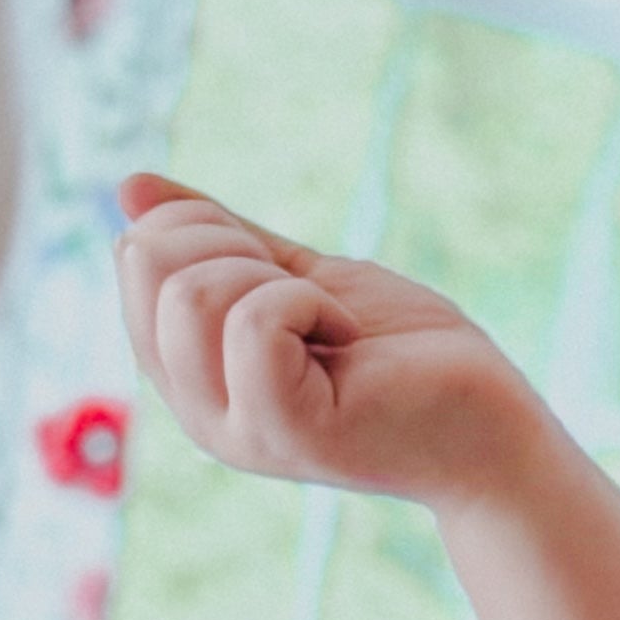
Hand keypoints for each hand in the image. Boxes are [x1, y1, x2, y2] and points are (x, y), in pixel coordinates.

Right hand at [113, 173, 539, 515]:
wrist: (490, 422)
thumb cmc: (406, 353)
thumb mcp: (298, 274)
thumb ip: (221, 238)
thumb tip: (128, 189)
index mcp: (191, 374)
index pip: (136, 257)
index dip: (207, 224)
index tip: (280, 268)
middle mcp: (198, 411)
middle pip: (147, 263)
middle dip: (236, 242)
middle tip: (309, 296)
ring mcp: (236, 428)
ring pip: (191, 294)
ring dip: (278, 279)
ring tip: (330, 324)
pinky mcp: (283, 430)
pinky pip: (253, 325)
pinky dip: (310, 303)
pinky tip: (347, 338)